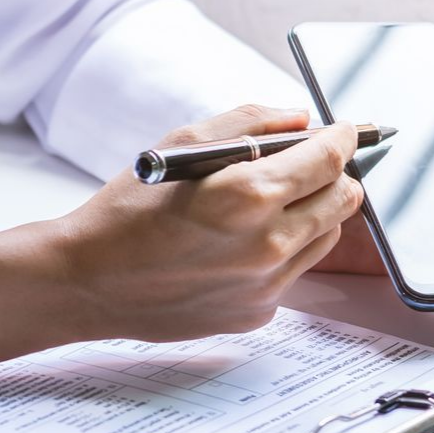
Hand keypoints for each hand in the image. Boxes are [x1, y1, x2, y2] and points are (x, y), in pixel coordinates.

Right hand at [62, 105, 362, 342]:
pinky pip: (292, 274)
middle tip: (311, 166)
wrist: (88, 282)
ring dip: (309, 214)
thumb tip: (299, 119)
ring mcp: (265, 285)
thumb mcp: (181, 145)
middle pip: (343, 201)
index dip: (344, 138)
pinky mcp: (256, 313)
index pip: (331, 159)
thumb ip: (249, 124)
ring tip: (264, 208)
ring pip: (324, 238)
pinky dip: (279, 254)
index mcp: (248, 195)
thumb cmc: (125, 212)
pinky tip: (234, 248)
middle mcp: (266, 245)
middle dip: (334, 176)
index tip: (345, 132)